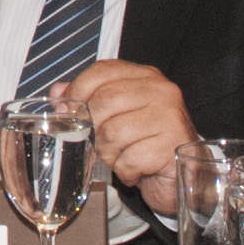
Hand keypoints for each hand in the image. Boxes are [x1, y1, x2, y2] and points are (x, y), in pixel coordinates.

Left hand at [62, 59, 195, 212]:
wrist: (184, 173)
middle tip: (101, 143)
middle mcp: (160, 91)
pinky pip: (129, 159)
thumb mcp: (117, 115)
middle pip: (103, 102)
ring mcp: (169, 117)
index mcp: (145, 77)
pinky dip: (126, 170)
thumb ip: (88, 99)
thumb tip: (59, 94)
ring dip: (110, 153)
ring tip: (122, 156)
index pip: (102, 71)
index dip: (78, 91)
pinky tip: (136, 169)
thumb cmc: (147, 142)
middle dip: (93, 129)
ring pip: (112, 133)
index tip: (68, 111)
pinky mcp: (172, 145)